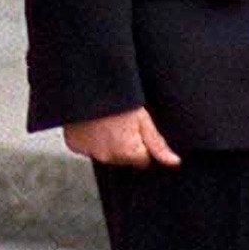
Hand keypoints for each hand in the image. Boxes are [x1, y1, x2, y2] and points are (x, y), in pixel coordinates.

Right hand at [63, 105, 180, 166]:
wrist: (88, 87)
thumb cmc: (118, 99)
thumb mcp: (143, 119)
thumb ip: (158, 144)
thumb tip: (174, 162)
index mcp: (128, 153)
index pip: (142, 160)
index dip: (142, 144)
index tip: (137, 128)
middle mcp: (108, 157)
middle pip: (123, 158)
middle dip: (124, 144)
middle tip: (121, 122)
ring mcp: (89, 152)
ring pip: (105, 153)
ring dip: (107, 142)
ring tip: (107, 121)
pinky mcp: (74, 145)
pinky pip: (87, 147)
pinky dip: (90, 139)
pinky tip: (93, 124)